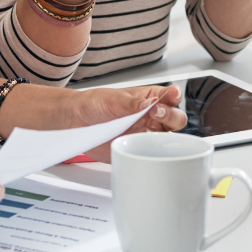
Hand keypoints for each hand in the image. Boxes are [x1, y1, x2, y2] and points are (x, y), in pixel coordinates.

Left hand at [70, 83, 187, 161]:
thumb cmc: (94, 104)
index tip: (170, 96)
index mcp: (148, 99)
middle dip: (171, 116)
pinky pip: (151, 156)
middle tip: (155, 112)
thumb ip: (131, 103)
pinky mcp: (136, 150)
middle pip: (176, 119)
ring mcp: (144, 135)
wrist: (75, 122)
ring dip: (165, 137)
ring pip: (167, 139)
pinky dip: (152, 155)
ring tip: (150, 133)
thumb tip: (149, 103)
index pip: (170, 96)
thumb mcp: (112, 99)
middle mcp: (150, 117)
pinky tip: (144, 149)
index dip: (173, 96)